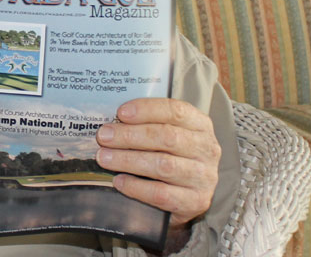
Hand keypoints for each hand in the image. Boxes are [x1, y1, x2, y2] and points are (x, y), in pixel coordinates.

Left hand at [95, 98, 220, 230]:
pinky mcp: (196, 201)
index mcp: (200, 125)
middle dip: (130, 136)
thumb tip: (111, 122)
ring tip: (104, 158)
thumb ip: (146, 124)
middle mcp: (206, 149)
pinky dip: (136, 187)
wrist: (188, 195)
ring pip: (163, 166)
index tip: (121, 113)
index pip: (175, 111)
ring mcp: (203, 177)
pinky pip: (161, 194)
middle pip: (167, 137)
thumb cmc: (171, 155)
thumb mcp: (166, 133)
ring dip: (128, 160)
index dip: (146, 110)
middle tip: (104, 137)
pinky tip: (118, 181)